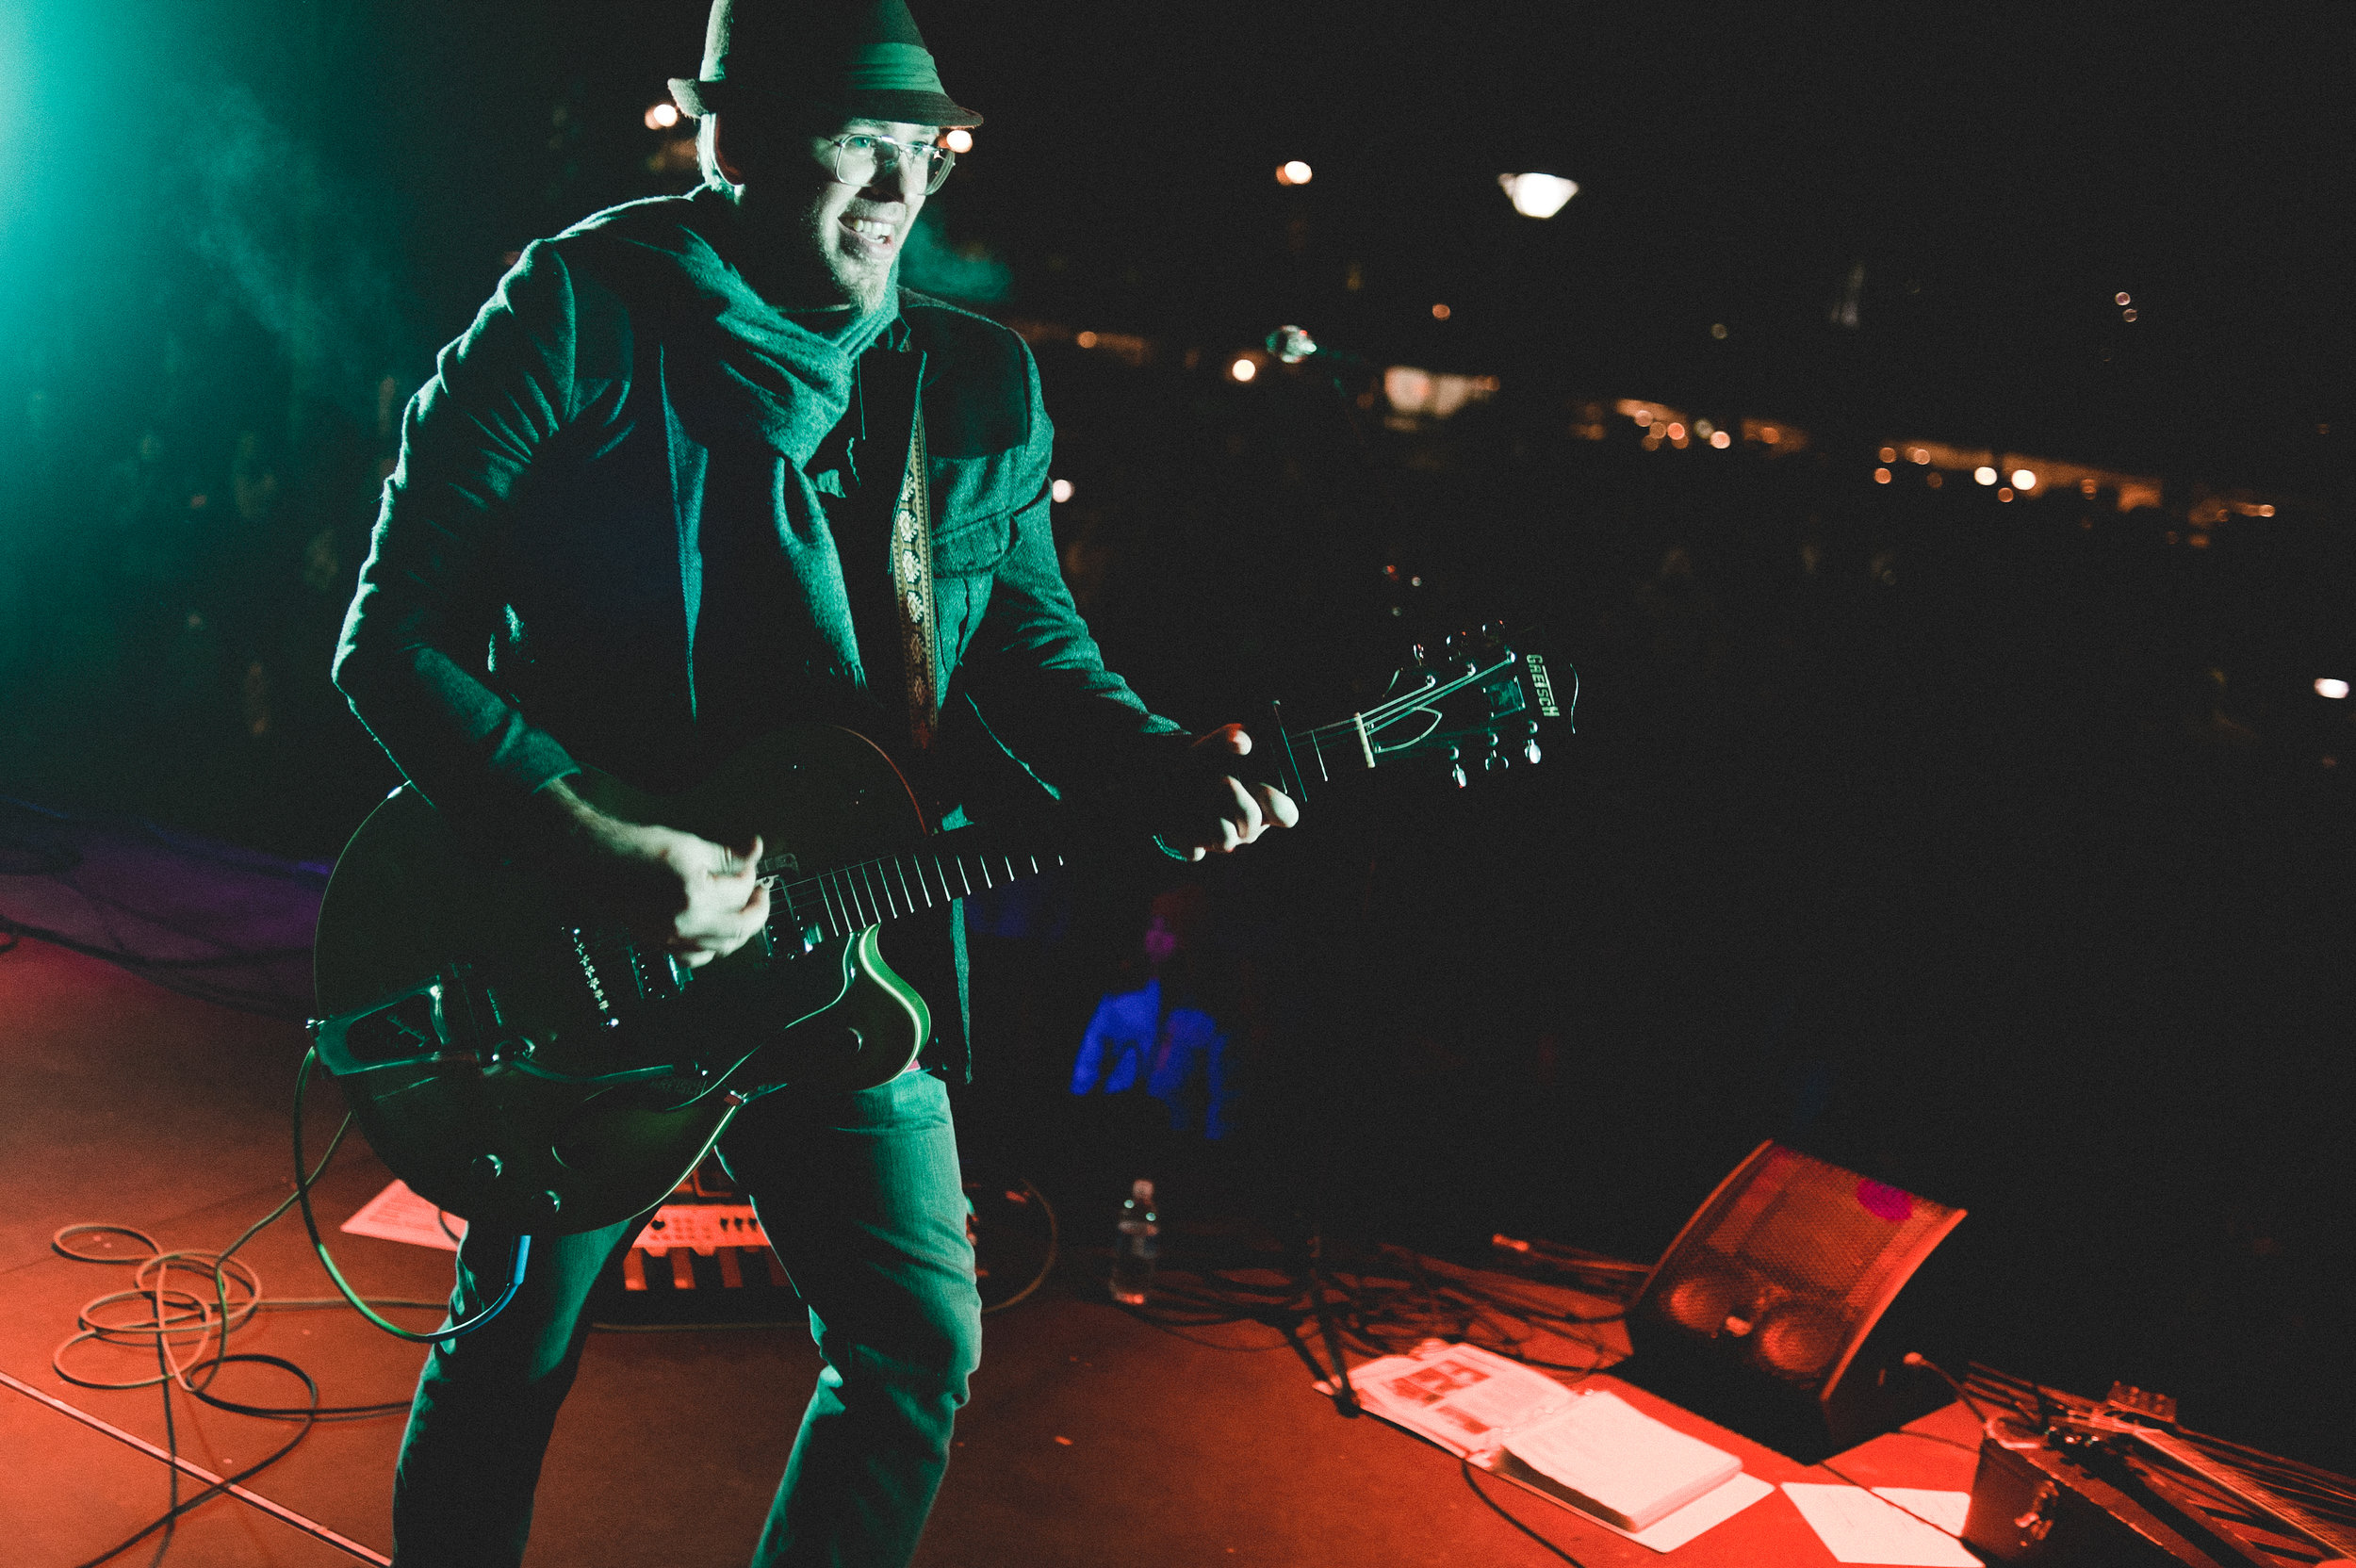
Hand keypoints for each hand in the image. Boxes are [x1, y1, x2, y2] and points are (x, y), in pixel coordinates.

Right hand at [531, 781, 769, 967]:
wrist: (591, 862)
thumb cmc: (632, 849)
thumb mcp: (687, 844)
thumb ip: (726, 854)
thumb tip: (755, 849)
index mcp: (694, 896)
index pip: (741, 890)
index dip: (750, 874)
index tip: (750, 862)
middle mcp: (684, 924)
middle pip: (740, 928)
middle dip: (758, 910)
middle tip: (760, 893)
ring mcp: (670, 938)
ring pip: (722, 948)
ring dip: (739, 930)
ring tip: (742, 910)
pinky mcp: (658, 943)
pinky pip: (696, 957)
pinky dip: (713, 946)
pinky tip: (715, 929)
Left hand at [1167, 724, 1299, 862]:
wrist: (1168, 772)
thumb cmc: (1208, 758)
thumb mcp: (1218, 740)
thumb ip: (1233, 734)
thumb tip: (1243, 743)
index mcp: (1265, 802)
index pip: (1286, 815)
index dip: (1275, 802)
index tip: (1258, 784)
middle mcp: (1248, 826)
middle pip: (1252, 823)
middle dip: (1236, 798)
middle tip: (1223, 779)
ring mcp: (1224, 839)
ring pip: (1225, 839)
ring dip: (1211, 812)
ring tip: (1201, 794)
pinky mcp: (1196, 847)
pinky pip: (1194, 848)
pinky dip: (1183, 827)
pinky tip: (1180, 809)